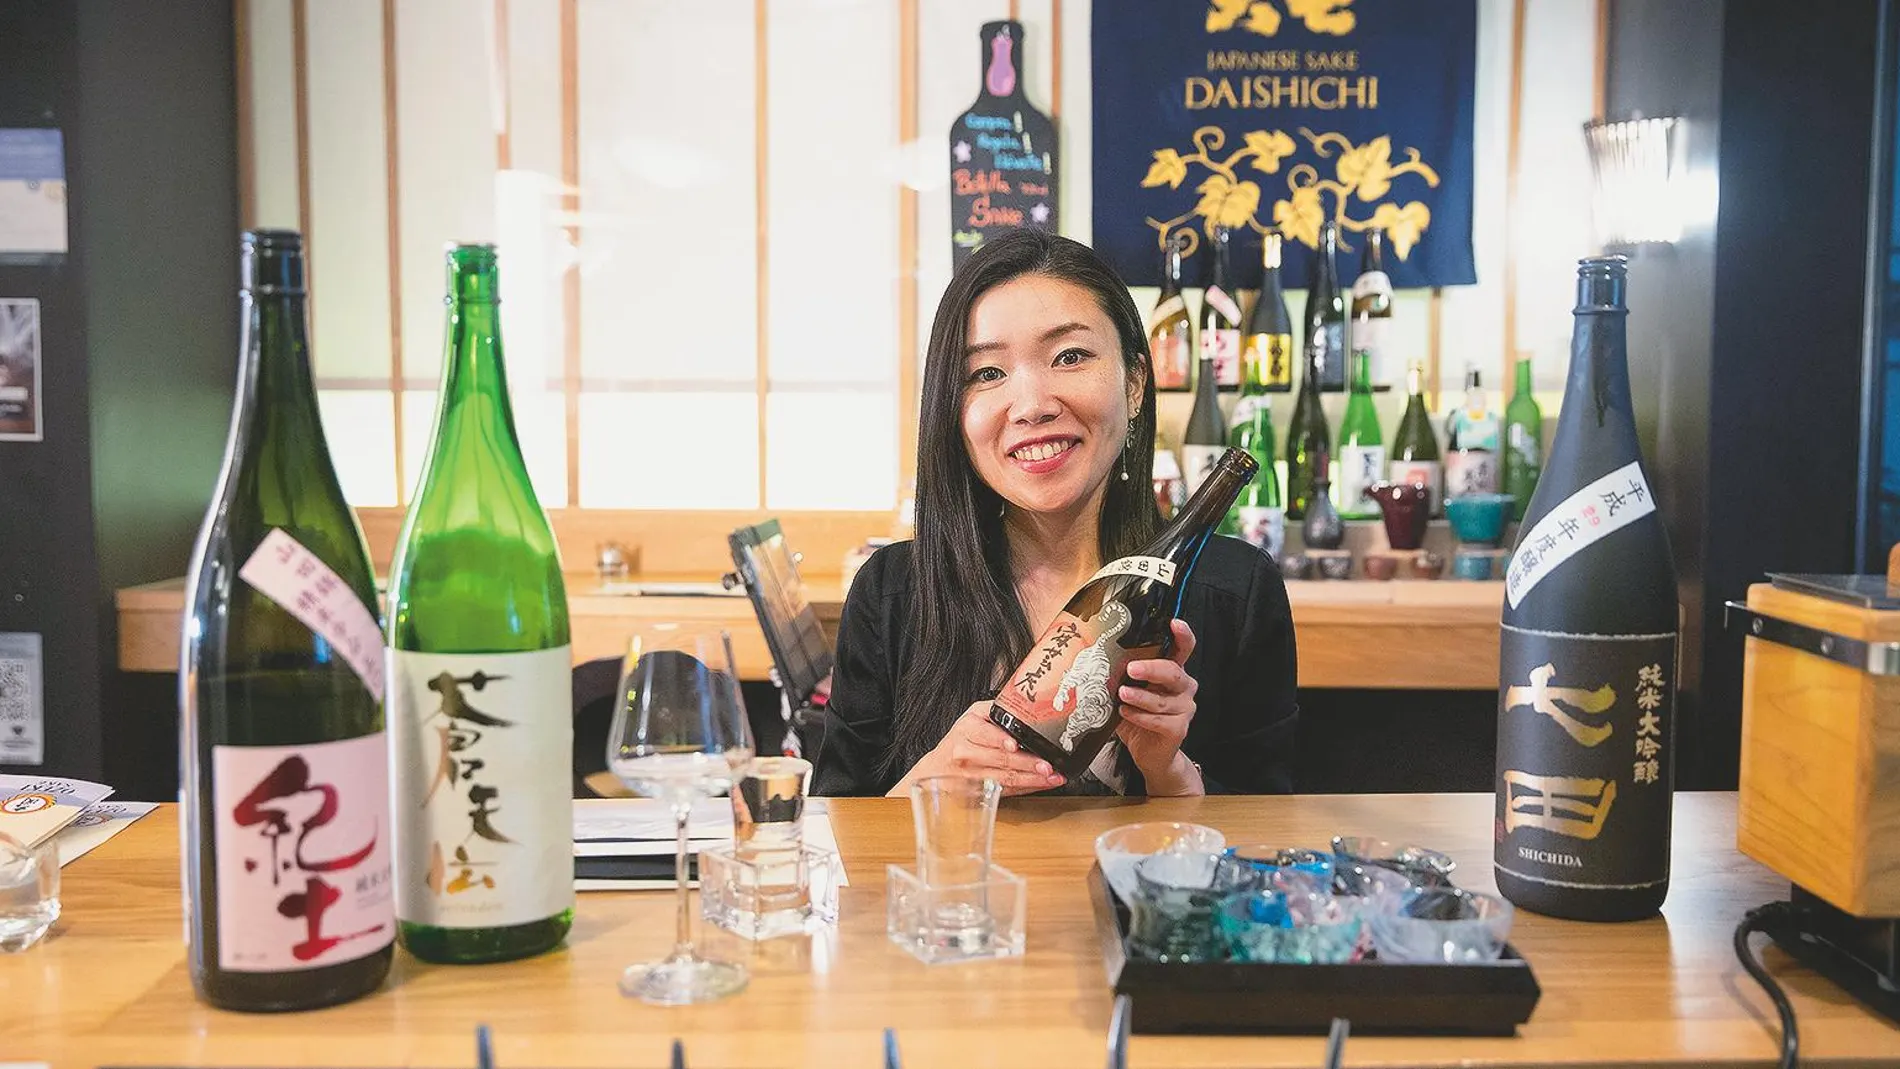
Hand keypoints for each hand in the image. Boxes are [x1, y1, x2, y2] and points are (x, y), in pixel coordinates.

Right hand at [888, 701, 1066, 796]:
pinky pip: (1007, 790)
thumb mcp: (973, 716)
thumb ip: (996, 710)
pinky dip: (1027, 788)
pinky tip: (1043, 784)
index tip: (1014, 744)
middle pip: (1000, 759)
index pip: (984, 734)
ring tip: (1053, 776)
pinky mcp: (980, 792)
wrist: (938, 768)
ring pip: (1006, 778)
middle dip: (1027, 763)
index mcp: (967, 730)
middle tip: (1047, 765)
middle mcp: (968, 754)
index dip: (1000, 740)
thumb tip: (1027, 703)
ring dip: (1032, 779)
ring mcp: (973, 776)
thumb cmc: (960, 739)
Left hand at [1116, 619, 1203, 794]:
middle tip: (1131, 669)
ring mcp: (1184, 709)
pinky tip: (1125, 714)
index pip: (1184, 648)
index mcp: (1173, 671)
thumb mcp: (1128, 690)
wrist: (1149, 753)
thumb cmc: (1137, 716)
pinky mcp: (1178, 729)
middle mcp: (1183, 687)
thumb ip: (1121, 675)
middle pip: (1174, 672)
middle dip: (1152, 668)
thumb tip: (1091, 656)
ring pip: (1162, 700)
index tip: (1173, 624)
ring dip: (1139, 697)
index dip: (1182, 635)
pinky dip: (1140, 717)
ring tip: (1121, 695)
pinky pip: (1159, 721)